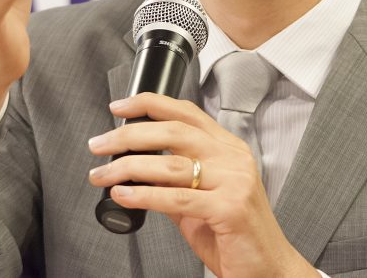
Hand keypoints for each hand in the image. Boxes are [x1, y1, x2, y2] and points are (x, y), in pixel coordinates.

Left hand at [87, 94, 318, 277]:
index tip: (120, 107)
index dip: (150, 104)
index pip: (187, 113)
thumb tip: (134, 168)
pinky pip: (177, 199)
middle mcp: (233, 159)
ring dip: (127, 167)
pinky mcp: (230, 209)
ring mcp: (234, 181)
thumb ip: (174, 181)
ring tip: (101, 174)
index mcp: (228, 149)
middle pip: (174, 132)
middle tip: (99, 144)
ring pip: (170, 164)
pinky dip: (144, 195)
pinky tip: (123, 195)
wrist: (268, 269)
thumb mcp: (202, 198)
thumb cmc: (235, 235)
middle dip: (129, 135)